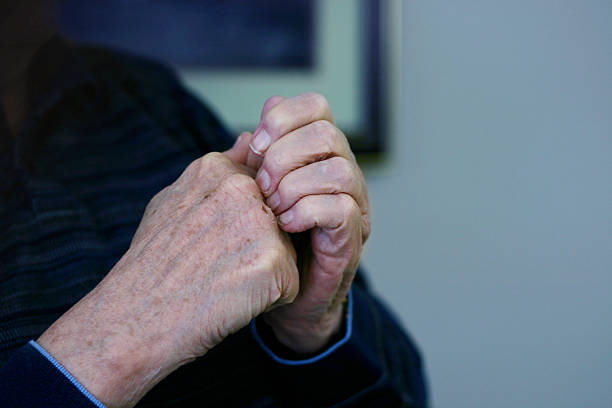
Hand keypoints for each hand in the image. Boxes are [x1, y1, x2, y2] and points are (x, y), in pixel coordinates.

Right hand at [38, 152, 298, 407]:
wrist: (133, 320)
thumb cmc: (150, 266)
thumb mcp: (173, 201)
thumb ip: (219, 169)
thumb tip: (250, 139)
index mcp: (218, 169)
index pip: (264, 187)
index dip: (245, 221)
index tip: (216, 241)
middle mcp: (242, 188)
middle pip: (281, 218)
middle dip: (262, 243)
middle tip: (218, 264)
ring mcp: (259, 224)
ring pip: (289, 250)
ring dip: (267, 270)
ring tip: (225, 282)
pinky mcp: (274, 263)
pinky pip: (290, 283)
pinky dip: (270, 299)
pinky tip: (234, 301)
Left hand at [235, 93, 370, 353]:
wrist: (284, 300)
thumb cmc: (267, 243)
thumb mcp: (252, 197)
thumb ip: (253, 165)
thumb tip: (246, 133)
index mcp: (318, 155)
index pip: (316, 107)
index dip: (284, 117)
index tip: (255, 147)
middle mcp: (342, 172)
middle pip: (327, 132)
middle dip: (284, 155)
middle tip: (260, 186)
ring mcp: (353, 204)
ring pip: (338, 168)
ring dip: (295, 185)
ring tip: (271, 208)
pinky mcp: (352, 237)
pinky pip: (341, 207)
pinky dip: (306, 211)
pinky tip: (285, 225)